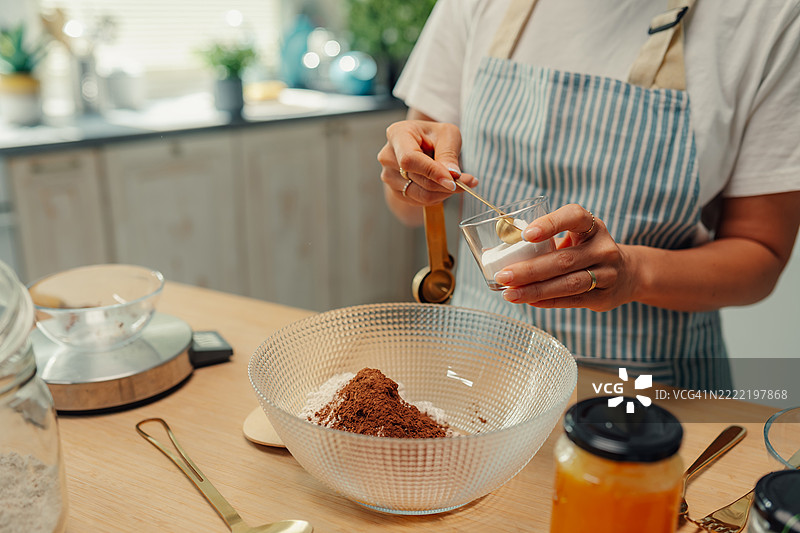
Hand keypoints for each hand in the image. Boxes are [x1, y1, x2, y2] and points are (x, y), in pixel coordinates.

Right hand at [377, 120, 477, 205]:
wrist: (424, 146)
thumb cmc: (435, 136)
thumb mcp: (448, 135)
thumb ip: (449, 154)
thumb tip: (452, 174)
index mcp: (397, 134)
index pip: (409, 159)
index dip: (431, 172)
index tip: (453, 181)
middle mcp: (388, 156)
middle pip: (417, 179)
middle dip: (446, 184)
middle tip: (468, 181)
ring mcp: (389, 176)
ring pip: (421, 194)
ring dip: (444, 192)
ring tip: (456, 181)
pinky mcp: (395, 191)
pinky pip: (420, 202)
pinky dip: (437, 197)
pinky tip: (443, 186)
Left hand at [493, 204, 638, 311]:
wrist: (628, 273)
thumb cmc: (585, 250)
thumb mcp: (573, 237)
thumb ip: (541, 242)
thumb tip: (490, 251)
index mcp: (592, 226)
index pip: (574, 217)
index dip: (550, 224)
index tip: (526, 234)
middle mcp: (603, 248)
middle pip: (564, 259)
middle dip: (530, 269)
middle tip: (503, 275)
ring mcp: (607, 274)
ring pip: (568, 283)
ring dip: (536, 290)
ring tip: (510, 293)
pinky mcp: (603, 297)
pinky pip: (571, 300)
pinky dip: (547, 301)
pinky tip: (528, 301)